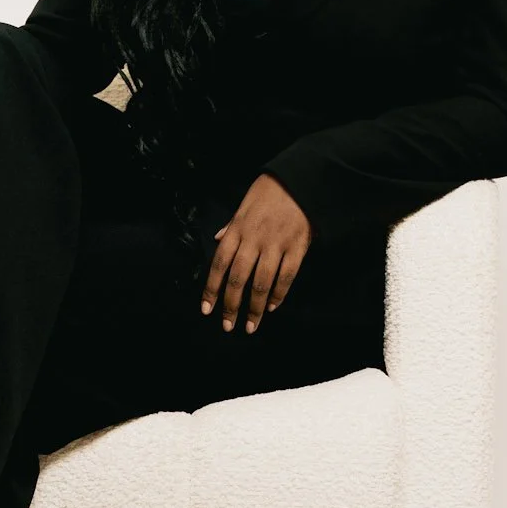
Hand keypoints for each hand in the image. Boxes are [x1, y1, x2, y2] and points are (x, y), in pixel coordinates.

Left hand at [199, 173, 311, 333]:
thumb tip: (217, 239)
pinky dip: (279, 294)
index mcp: (237, 230)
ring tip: (251, 325)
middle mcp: (253, 240)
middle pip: (238, 279)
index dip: (212, 289)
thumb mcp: (243, 205)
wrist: (300, 181)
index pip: (219, 264)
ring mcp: (276, 245)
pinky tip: (272, 307)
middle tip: (227, 326)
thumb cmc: (268, 192)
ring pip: (261, 283)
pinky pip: (286, 276)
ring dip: (255, 308)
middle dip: (231, 306)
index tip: (206, 309)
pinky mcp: (297, 248)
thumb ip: (230, 226)